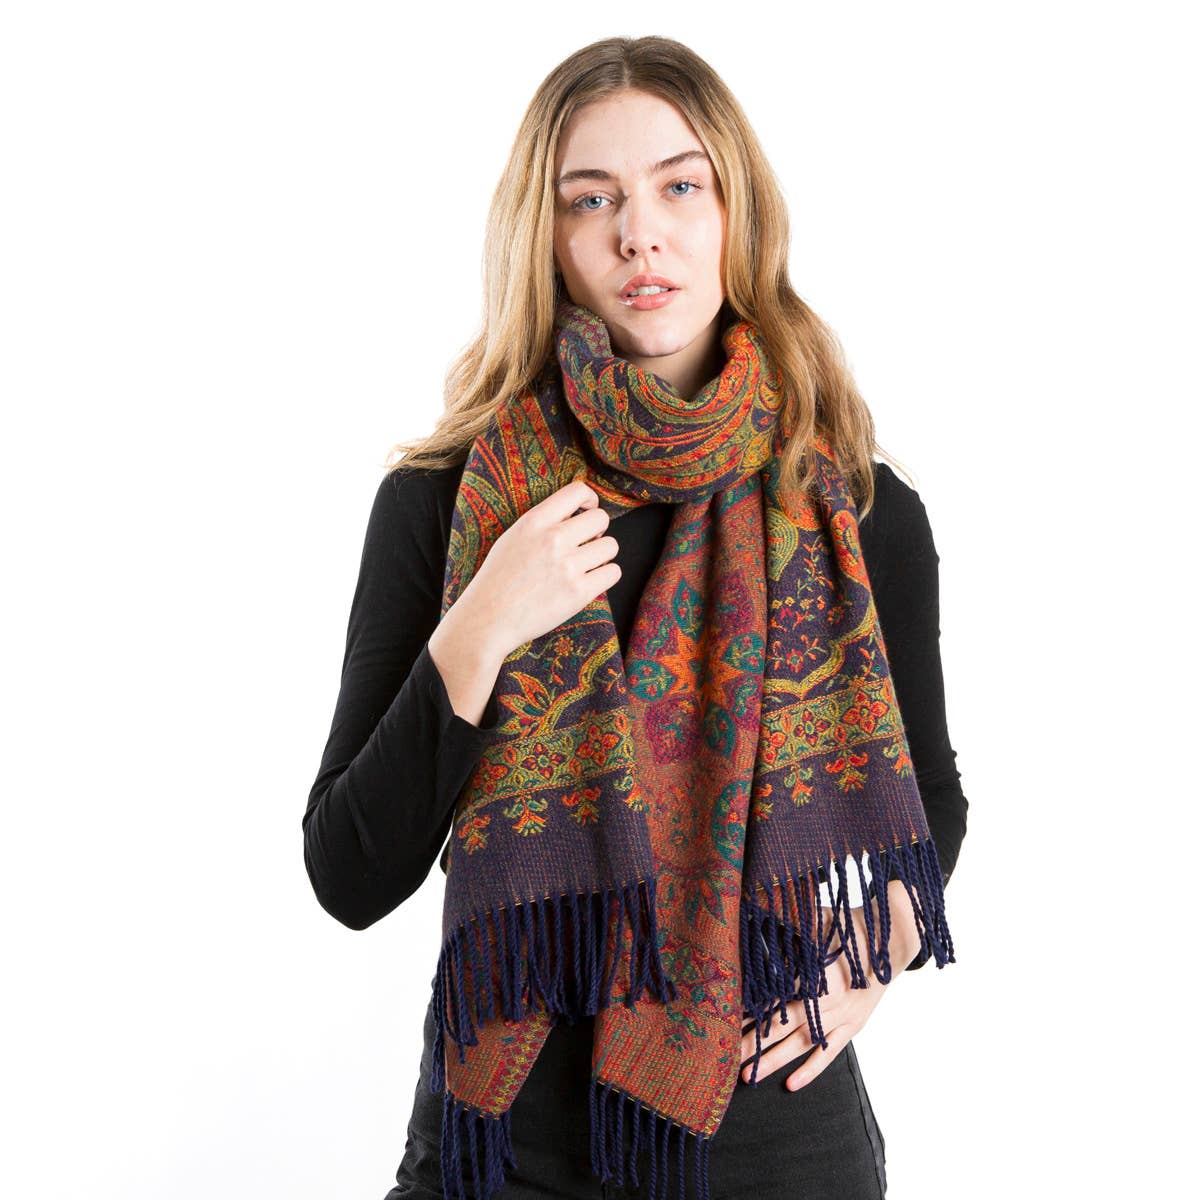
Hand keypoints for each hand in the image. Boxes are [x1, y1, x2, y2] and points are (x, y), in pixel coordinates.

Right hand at [453, 477, 620, 660]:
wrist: (488, 619)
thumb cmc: (498, 580)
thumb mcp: (513, 537)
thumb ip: (543, 523)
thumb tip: (576, 513)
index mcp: (534, 521)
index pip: (577, 491)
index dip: (590, 500)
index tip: (587, 511)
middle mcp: (552, 540)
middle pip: (600, 518)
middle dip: (597, 531)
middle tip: (586, 544)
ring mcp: (567, 566)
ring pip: (611, 546)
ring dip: (602, 555)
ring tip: (585, 566)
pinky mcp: (579, 593)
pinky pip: (613, 572)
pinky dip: (605, 576)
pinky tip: (590, 581)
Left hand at [738, 879, 923, 1089]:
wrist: (893, 939)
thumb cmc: (849, 925)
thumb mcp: (818, 919)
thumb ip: (790, 924)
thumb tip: (759, 910)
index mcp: (817, 973)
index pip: (776, 996)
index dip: (751, 1009)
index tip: (726, 1019)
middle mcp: (828, 1000)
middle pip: (784, 1025)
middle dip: (754, 1042)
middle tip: (724, 1055)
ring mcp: (843, 1017)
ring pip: (803, 1044)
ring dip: (775, 1061)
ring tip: (748, 1076)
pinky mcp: (853, 1027)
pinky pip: (830, 1053)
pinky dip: (811, 1070)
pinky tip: (790, 1085)